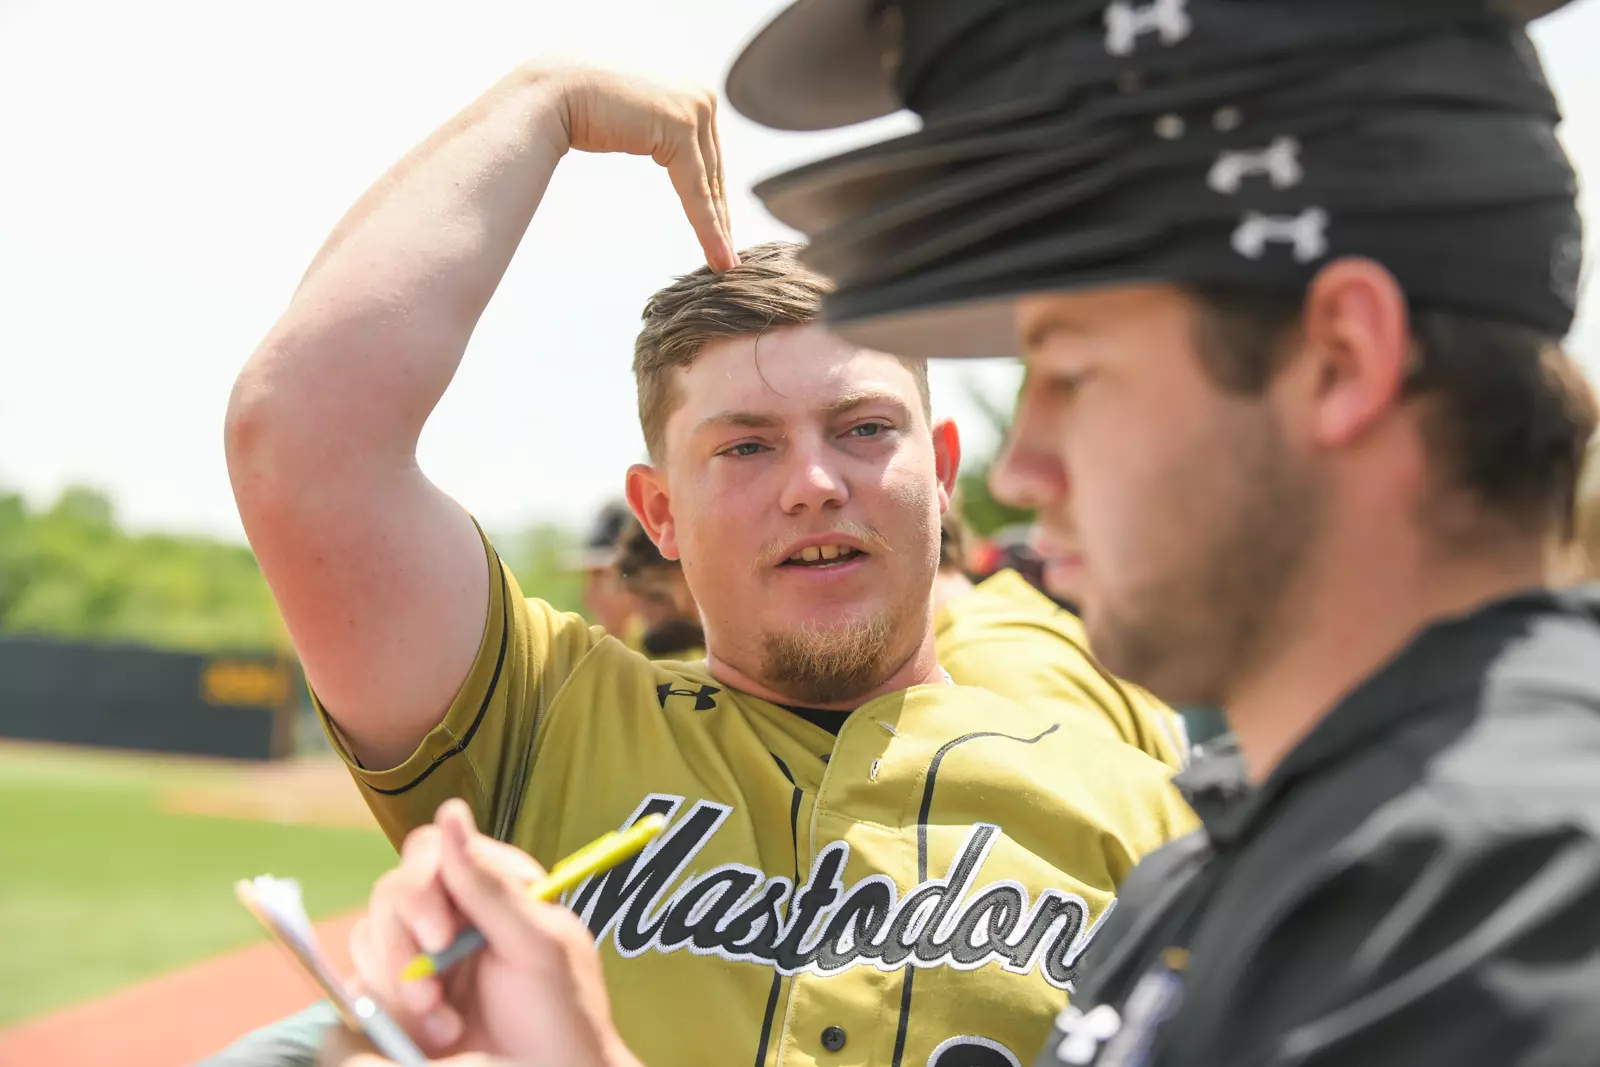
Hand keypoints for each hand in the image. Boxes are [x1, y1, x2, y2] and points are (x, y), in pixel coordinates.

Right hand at [347, 800, 637, 1066]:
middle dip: (404, 947)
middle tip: (434, 997)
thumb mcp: (536, 945)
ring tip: (446, 1025)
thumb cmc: (561, 1012)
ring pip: (369, 938)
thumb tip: (451, 812)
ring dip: (399, 986)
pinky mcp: (400, 997)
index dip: (423, 889)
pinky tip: (430, 1036)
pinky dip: (383, 1011)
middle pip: (390, 894)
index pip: (430, 852)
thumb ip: (488, 885)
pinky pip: (360, 985)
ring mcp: (422, 954)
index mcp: (490, 886)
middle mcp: (451, 912)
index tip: (440, 938)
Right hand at [542, 64, 737, 271]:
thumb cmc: (583, 107)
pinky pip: (697, 189)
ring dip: (718, 229)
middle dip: (719, 218)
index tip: (722, 234)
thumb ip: (656, 130)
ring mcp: (695, 108)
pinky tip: (717, 254)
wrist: (557, 92)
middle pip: (712, 172)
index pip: (707, 158)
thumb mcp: (635, 122)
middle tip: (727, 257)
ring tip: (724, 265)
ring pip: (709, 183)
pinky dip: (707, 225)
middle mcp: (701, 96)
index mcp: (691, 92)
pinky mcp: (683, 126)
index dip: (714, 199)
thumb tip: (663, 145)